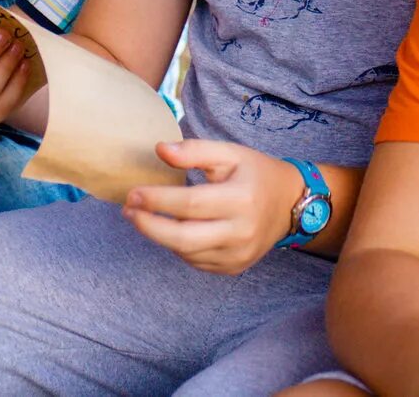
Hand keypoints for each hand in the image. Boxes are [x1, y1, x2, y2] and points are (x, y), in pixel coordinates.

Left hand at [122, 140, 302, 274]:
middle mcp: (241, 232)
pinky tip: (172, 229)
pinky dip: (179, 246)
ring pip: (187, 253)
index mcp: (241, 200)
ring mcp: (238, 255)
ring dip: (160, 236)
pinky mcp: (234, 268)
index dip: (158, 200)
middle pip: (184, 239)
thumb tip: (159, 150)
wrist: (289, 204)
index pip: (190, 204)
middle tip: (128, 211)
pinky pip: (197, 261)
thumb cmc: (255, 173)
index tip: (133, 193)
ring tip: (144, 217)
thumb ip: (194, 151)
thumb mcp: (229, 153)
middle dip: (149, 226)